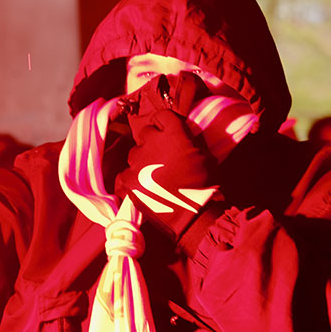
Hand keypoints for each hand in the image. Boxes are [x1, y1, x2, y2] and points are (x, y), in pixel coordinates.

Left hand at [116, 76, 217, 239]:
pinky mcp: (127, 179)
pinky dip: (132, 179)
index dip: (165, 124)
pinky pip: (125, 174)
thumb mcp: (205, 155)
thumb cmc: (205, 186)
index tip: (168, 132)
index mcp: (174, 133)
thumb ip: (189, 141)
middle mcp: (152, 142)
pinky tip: (141, 187)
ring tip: (153, 176)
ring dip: (142, 161)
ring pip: (135, 154)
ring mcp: (137, 161)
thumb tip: (181, 137)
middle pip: (146, 134)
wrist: (193, 216)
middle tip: (163, 157)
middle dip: (153, 143)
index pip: (162, 116)